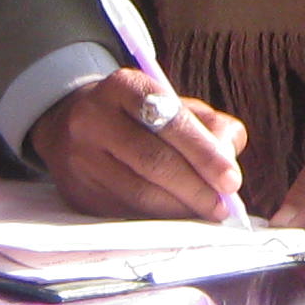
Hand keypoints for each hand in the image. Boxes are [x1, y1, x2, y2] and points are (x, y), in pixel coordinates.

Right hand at [29, 74, 247, 221]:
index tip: (231, 180)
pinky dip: (158, 218)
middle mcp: (94, 118)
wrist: (73, 126)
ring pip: (139, 192)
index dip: (203, 153)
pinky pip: (125, 211)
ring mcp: (80, 158)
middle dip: (195, 187)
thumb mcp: (175, 104)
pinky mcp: (77, 192)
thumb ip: (210, 126)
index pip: (169, 120)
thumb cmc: (140, 118)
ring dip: (180, 208)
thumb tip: (227, 161)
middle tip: (222, 205)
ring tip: (205, 212)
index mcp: (124, 86)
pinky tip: (177, 217)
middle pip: (153, 160)